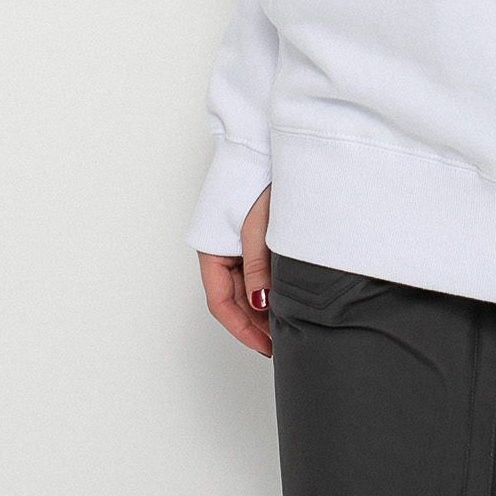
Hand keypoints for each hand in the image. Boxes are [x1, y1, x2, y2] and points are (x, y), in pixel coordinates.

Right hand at [198, 185, 272, 356]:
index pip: (222, 303)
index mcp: (212, 251)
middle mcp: (220, 251)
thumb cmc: (256, 181)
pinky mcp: (250, 237)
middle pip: (233, 299)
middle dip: (254, 323)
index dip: (242, 328)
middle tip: (279, 341)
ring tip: (284, 325)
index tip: (264, 345)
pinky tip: (282, 299)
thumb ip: (258, 268)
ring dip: (260, 307)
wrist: (262, 149)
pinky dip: (267, 288)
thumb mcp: (259, 228)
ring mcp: (234, 245)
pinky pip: (254, 271)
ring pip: (244, 287)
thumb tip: (261, 305)